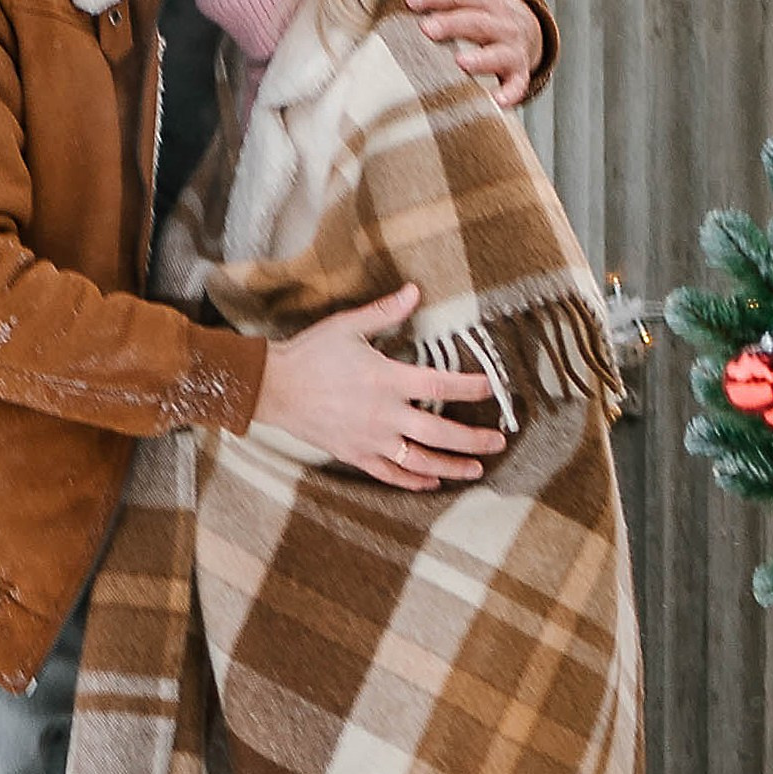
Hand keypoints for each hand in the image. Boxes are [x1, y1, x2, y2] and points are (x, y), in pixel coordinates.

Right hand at [258, 284, 507, 488]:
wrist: (273, 388)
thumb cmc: (310, 354)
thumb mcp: (348, 326)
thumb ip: (386, 312)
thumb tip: (415, 290)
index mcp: (387, 379)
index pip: (440, 384)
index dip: (470, 387)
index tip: (493, 387)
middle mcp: (384, 415)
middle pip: (440, 432)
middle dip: (474, 438)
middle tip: (499, 441)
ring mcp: (371, 439)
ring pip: (420, 460)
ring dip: (452, 466)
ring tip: (477, 469)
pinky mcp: (355, 454)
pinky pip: (389, 474)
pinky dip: (413, 481)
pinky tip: (432, 483)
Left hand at [403, 0, 543, 108]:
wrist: (530, 31)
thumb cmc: (491, 9)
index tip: (409, 0)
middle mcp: (502, 22)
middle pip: (477, 21)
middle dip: (452, 24)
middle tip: (426, 29)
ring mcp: (512, 48)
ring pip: (498, 53)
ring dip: (481, 59)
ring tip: (461, 62)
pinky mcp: (520, 73)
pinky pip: (517, 84)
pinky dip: (510, 93)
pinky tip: (496, 102)